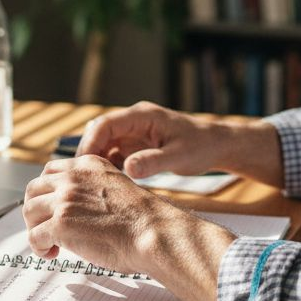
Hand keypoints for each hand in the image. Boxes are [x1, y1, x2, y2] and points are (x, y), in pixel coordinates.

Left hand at [22, 153, 235, 300]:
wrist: (153, 232)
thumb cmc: (142, 220)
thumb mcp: (115, 187)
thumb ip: (92, 189)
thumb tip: (73, 208)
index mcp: (88, 165)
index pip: (51, 170)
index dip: (47, 192)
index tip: (52, 208)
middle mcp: (73, 177)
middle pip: (33, 189)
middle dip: (36, 210)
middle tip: (45, 227)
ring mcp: (65, 200)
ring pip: (29, 211)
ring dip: (35, 229)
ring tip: (49, 244)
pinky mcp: (60, 223)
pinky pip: (34, 236)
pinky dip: (38, 247)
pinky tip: (51, 253)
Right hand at [79, 101, 285, 186]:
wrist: (216, 145)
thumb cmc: (201, 147)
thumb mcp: (179, 157)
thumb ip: (153, 162)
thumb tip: (128, 168)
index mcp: (142, 116)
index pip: (104, 124)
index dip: (90, 143)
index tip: (83, 166)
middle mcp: (134, 120)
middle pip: (99, 133)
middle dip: (89, 154)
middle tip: (83, 180)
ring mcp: (133, 132)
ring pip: (104, 144)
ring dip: (97, 162)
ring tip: (94, 185)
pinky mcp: (135, 144)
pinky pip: (113, 153)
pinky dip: (108, 166)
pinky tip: (109, 184)